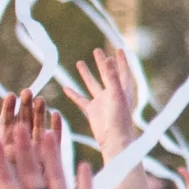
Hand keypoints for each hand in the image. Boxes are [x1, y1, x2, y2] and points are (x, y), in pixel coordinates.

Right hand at [67, 44, 143, 165]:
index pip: (123, 71)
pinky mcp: (93, 112)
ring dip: (87, 74)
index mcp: (123, 90)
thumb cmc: (120, 119)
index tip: (119, 48)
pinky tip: (65, 86)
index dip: (121, 60)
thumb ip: (112, 77)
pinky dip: (74, 93)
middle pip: (107, 74)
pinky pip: (81, 100)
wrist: (114, 141)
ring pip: (93, 85)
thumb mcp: (117, 94)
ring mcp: (102, 103)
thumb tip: (108, 59)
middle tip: (97, 50)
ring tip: (80, 62)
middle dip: (102, 62)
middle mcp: (113, 95)